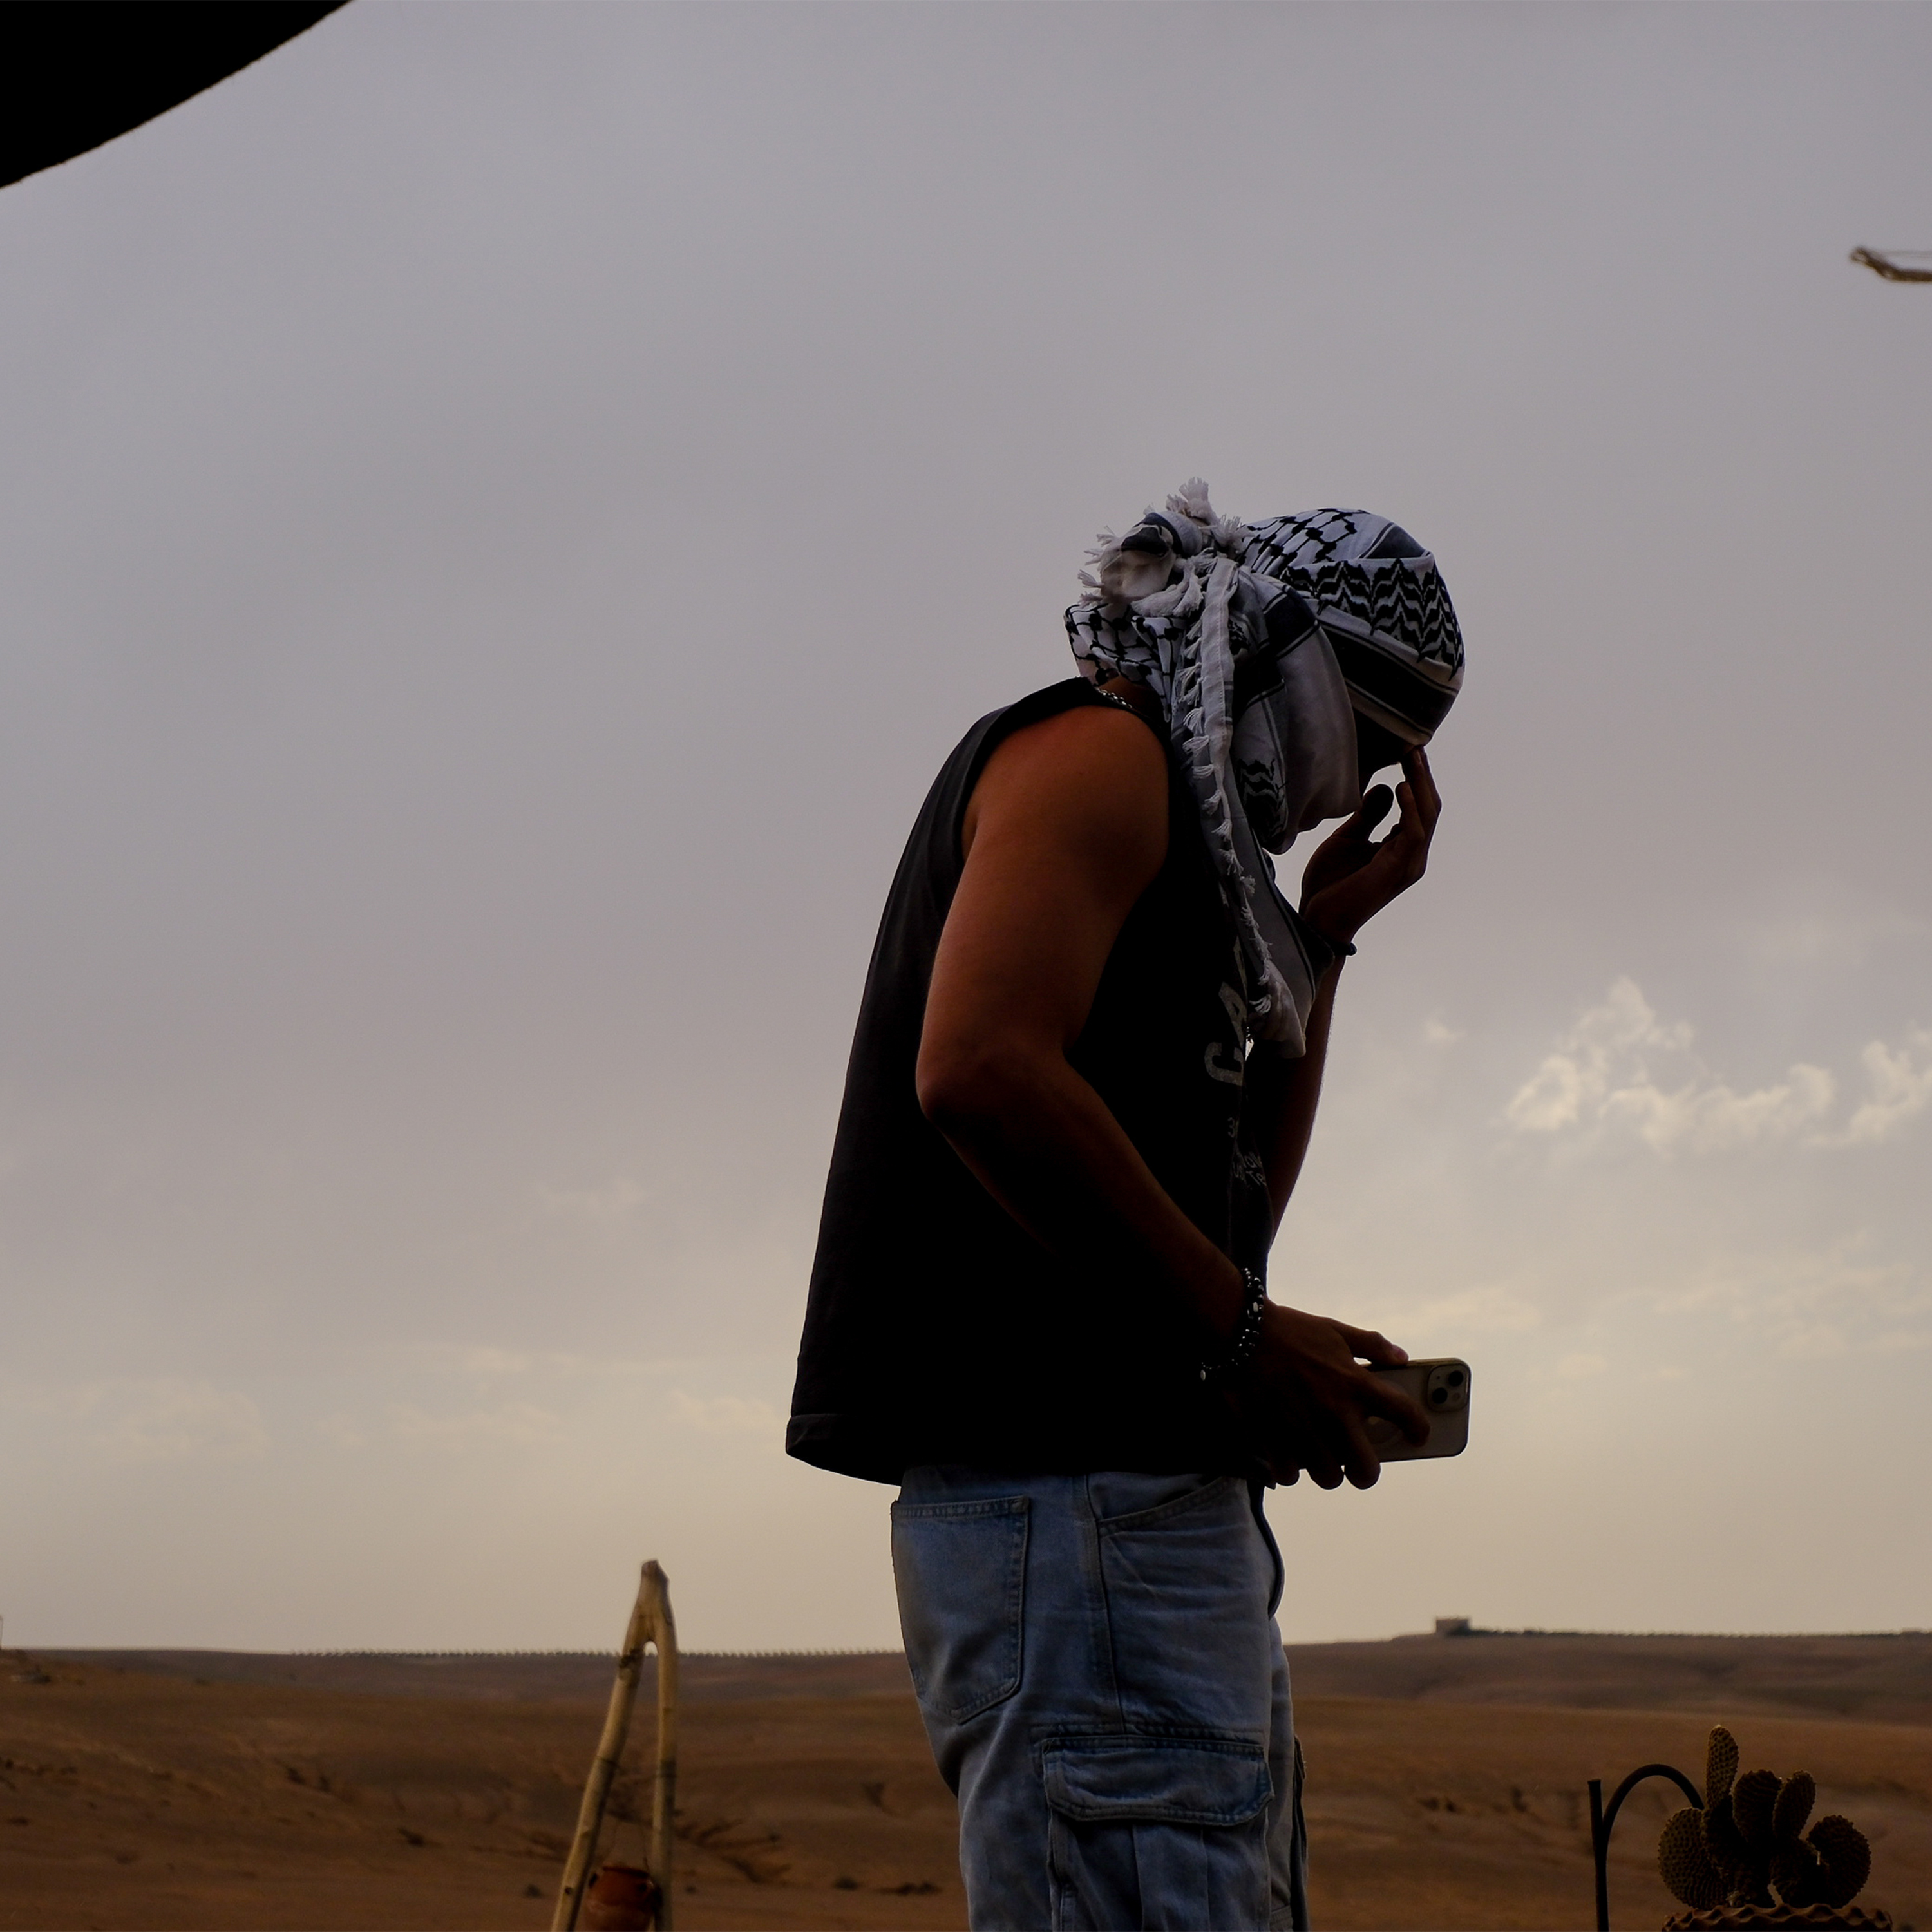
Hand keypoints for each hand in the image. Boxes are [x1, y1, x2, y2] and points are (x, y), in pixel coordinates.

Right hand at [1225, 1304, 1430, 1489]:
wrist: (1240, 1331)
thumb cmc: (1290, 1330)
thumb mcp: (1334, 1330)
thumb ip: (1371, 1345)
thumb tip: (1400, 1357)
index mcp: (1355, 1384)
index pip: (1405, 1414)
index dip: (1418, 1429)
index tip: (1418, 1436)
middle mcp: (1335, 1414)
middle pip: (1366, 1471)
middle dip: (1365, 1470)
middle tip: (1356, 1459)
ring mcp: (1304, 1431)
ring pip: (1329, 1478)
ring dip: (1327, 1470)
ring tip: (1320, 1454)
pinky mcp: (1273, 1439)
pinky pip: (1290, 1475)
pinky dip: (1290, 1469)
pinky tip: (1288, 1454)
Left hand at [1299, 747, 1440, 947]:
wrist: (1319, 918)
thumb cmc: (1330, 884)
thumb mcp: (1348, 838)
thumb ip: (1368, 815)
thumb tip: (1387, 787)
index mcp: (1402, 848)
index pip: (1418, 806)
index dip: (1415, 777)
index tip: (1407, 747)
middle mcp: (1413, 855)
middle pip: (1428, 806)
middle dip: (1422, 773)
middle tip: (1413, 742)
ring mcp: (1409, 864)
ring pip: (1427, 815)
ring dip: (1420, 782)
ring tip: (1411, 754)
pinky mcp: (1399, 870)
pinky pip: (1414, 833)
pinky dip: (1410, 808)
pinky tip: (1401, 785)